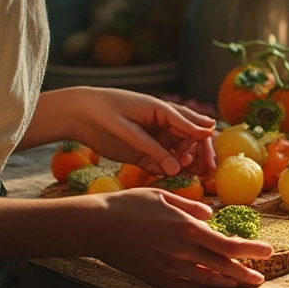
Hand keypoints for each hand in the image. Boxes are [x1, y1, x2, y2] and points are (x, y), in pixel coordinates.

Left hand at [67, 87, 216, 178]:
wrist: (78, 114)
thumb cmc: (105, 113)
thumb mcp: (130, 130)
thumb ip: (154, 149)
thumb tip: (179, 168)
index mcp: (163, 111)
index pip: (192, 126)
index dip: (203, 143)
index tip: (210, 160)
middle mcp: (163, 126)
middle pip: (190, 140)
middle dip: (199, 155)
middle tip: (205, 171)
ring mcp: (154, 140)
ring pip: (178, 154)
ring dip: (185, 164)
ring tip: (188, 174)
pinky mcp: (143, 154)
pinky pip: (161, 164)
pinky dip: (167, 171)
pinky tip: (169, 176)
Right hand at [91, 189, 272, 287]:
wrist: (97, 227)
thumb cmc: (130, 205)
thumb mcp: (164, 196)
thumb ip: (191, 206)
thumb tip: (210, 216)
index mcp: (187, 228)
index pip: (228, 245)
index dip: (251, 250)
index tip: (267, 250)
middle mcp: (181, 251)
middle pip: (222, 266)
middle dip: (245, 272)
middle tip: (261, 277)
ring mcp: (168, 267)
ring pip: (206, 279)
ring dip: (226, 282)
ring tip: (242, 283)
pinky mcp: (155, 277)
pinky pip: (185, 285)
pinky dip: (202, 284)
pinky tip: (211, 284)